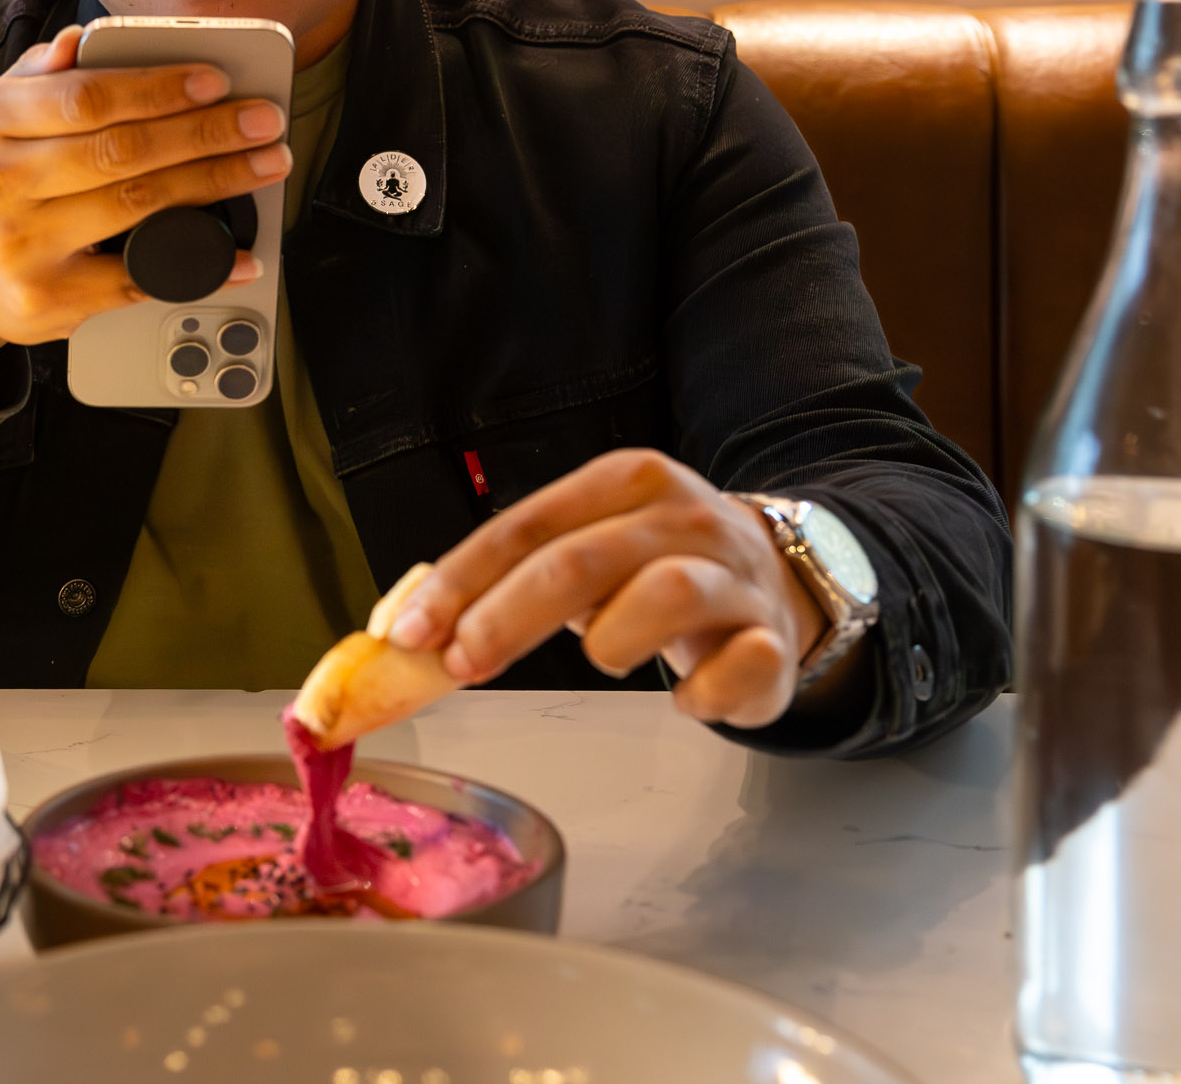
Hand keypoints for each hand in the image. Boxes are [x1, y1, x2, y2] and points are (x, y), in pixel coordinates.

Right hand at [0, 25, 291, 397]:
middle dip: (206, 133)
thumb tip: (83, 39)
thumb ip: (40, 75)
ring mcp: (22, 246)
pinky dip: (198, 266)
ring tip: (263, 166)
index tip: (216, 81)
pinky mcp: (48, 299)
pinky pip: (138, 278)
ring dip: (214, 185)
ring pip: (137, 206)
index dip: (158, 88)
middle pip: (121, 151)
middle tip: (263, 122)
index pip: (87, 97)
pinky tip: (238, 254)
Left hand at [383, 450, 836, 728]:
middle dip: (506, 617)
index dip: (462, 581)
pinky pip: (739, 667)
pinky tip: (684, 699)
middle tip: (460, 664)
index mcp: (627, 482)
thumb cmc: (652, 569)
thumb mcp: (584, 552)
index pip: (527, 526)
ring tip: (608, 660)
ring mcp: (735, 575)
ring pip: (665, 593)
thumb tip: (405, 628)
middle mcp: (683, 517)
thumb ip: (505, 581)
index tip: (409, 633)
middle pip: (581, 561)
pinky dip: (701, 695)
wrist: (775, 581)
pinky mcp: (772, 639)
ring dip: (613, 642)